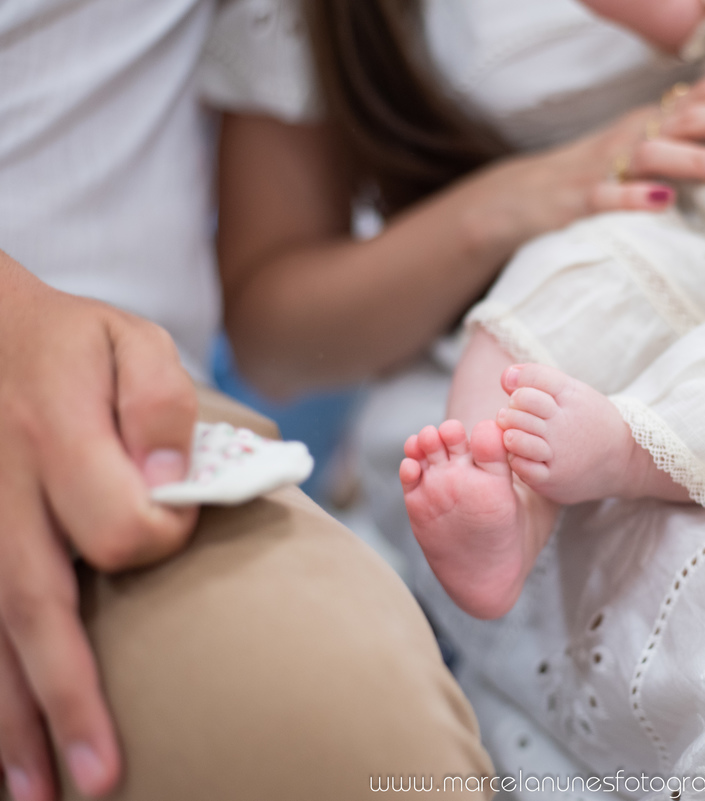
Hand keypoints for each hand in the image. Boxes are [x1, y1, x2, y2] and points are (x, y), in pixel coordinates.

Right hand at [0, 254, 197, 799]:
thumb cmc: (74, 343)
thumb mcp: (134, 342)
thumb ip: (160, 408)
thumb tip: (168, 489)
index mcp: (52, 432)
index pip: (118, 526)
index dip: (160, 540)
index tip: (175, 529)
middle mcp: (0, 487)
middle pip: (33, 605)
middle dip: (66, 699)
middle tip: (100, 780)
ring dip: (11, 718)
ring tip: (39, 794)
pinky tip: (6, 748)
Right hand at [469, 63, 704, 256]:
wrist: (522, 197)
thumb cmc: (600, 174)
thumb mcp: (646, 150)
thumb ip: (690, 143)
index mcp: (653, 121)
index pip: (703, 94)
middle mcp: (633, 135)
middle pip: (688, 117)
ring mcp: (605, 166)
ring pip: (652, 154)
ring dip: (692, 157)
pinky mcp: (580, 201)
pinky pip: (607, 197)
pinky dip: (634, 198)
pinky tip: (662, 202)